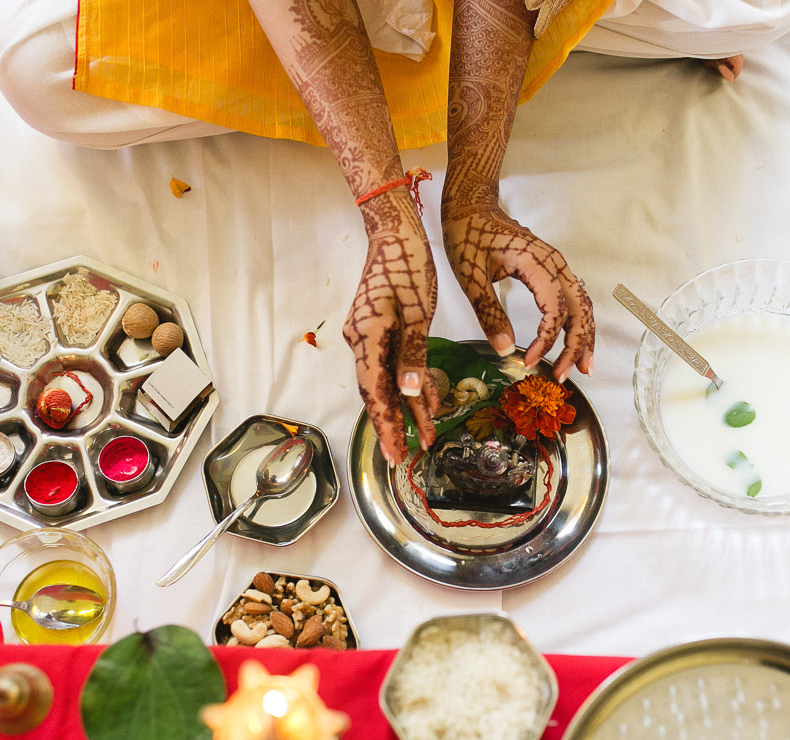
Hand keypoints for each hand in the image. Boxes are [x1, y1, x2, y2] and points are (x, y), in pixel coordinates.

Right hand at [346, 196, 440, 465]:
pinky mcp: (380, 328)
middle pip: (378, 391)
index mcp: (368, 336)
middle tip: (403, 457)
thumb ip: (412, 355)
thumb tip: (408, 393)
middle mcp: (362, 339)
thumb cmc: (407, 265)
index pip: (375, 391)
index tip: (394, 453)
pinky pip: (395, 363)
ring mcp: (368, 334)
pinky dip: (411, 383)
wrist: (394, 231)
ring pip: (388, 380)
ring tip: (425, 437)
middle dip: (393, 426)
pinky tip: (427, 403)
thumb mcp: (416, 313)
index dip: (385, 425)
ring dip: (407, 408)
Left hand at [443, 205, 594, 380]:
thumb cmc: (468, 234)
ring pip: (583, 305)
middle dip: (575, 346)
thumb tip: (504, 349)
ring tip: (581, 368)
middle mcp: (555, 264)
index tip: (529, 362)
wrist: (471, 206)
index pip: (556, 310)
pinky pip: (575, 299)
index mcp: (537, 264)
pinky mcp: (552, 269)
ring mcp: (557, 266)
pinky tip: (573, 343)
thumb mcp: (471, 276)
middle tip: (563, 377)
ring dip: (584, 337)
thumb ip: (488, 312)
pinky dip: (578, 323)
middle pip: (580, 310)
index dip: (546, 341)